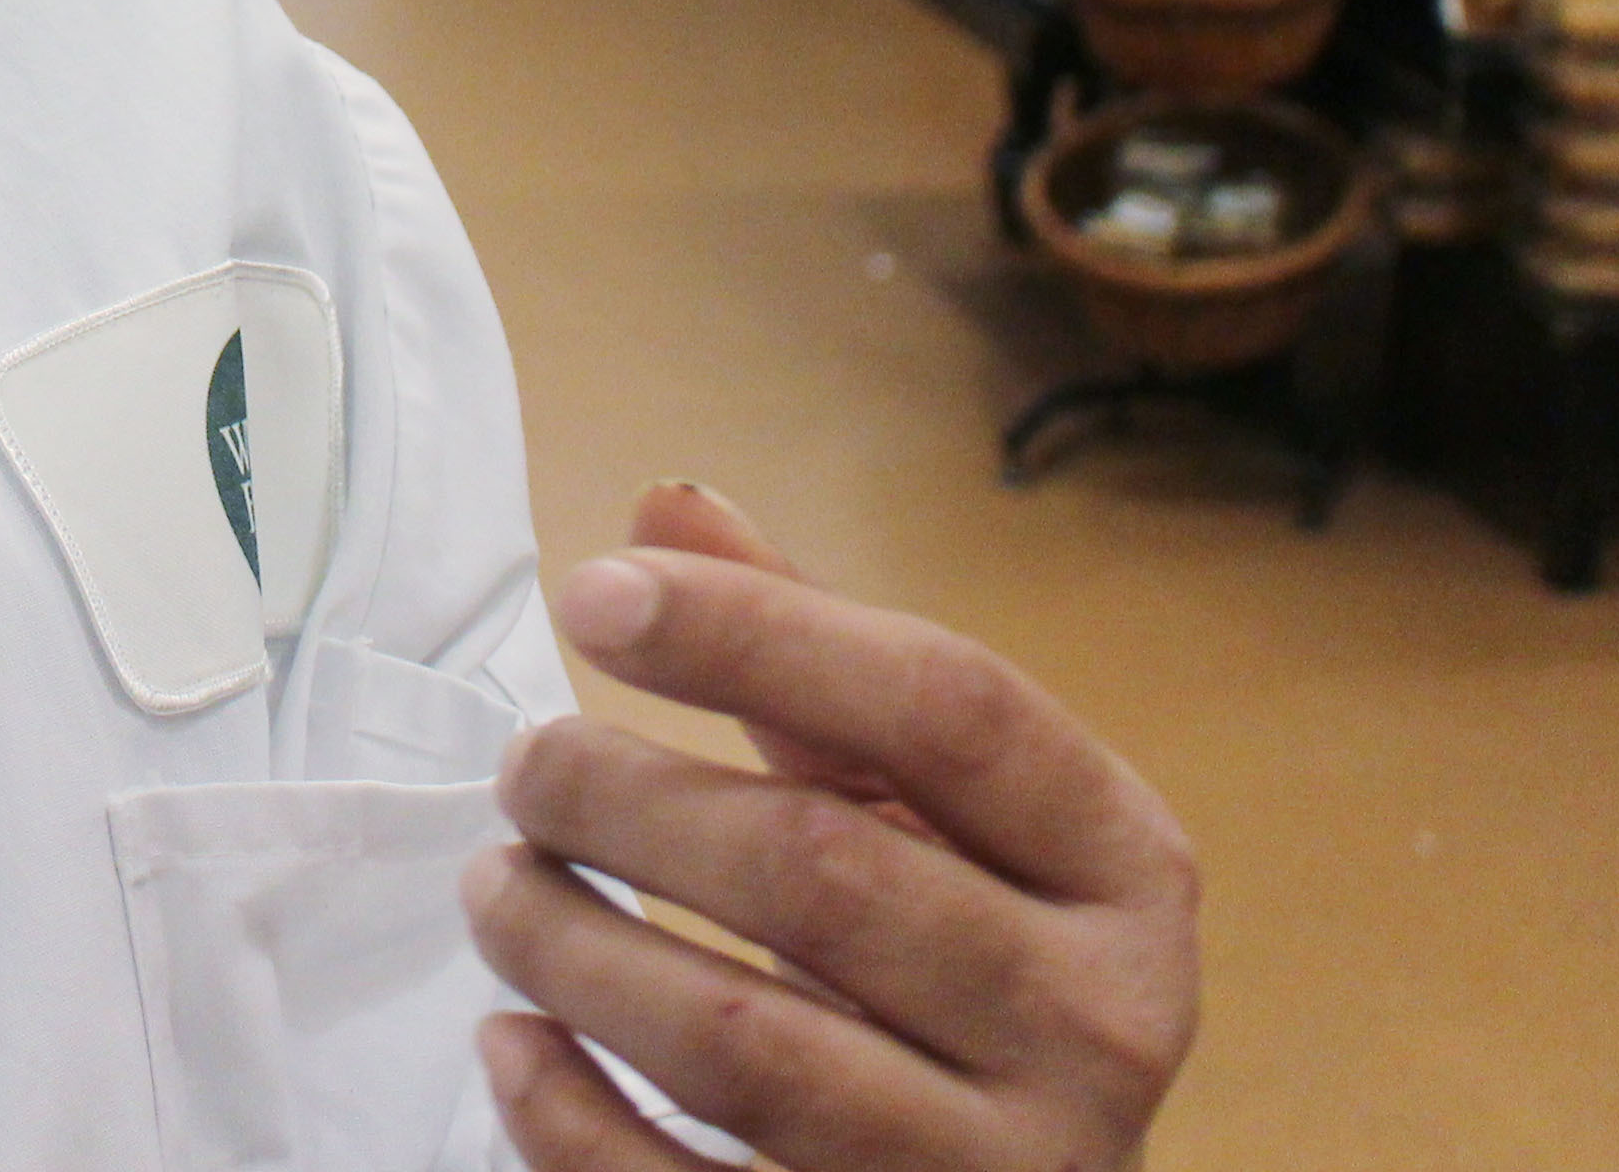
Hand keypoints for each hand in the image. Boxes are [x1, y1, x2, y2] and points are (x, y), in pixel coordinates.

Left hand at [463, 485, 1196, 1170]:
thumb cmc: (964, 966)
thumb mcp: (928, 808)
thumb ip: (808, 659)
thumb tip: (669, 508)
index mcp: (1122, 869)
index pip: (946, 706)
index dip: (755, 632)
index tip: (593, 593)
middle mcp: (1094, 1026)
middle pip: (821, 871)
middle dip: (628, 801)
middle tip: (526, 767)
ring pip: (740, 1046)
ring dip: (576, 950)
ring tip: (496, 885)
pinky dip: (567, 1118)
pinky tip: (511, 1038)